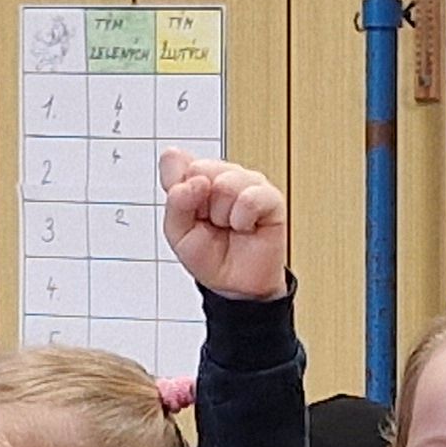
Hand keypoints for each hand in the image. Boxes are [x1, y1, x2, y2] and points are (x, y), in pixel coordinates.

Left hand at [158, 151, 286, 301]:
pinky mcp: (270, 197)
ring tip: (229, 226)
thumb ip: (176, 203)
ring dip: (223, 215)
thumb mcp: (178, 234)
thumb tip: (194, 181)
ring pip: (226, 183)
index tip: (187, 213)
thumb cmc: (209, 256)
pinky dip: (242, 219)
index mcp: (195, 176)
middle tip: (211, 223)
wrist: (236, 286)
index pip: (175, 161)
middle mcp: (222, 174)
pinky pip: (251, 198)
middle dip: (201, 206)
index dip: (178, 191)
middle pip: (200, 169)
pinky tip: (244, 227)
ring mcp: (248, 182)